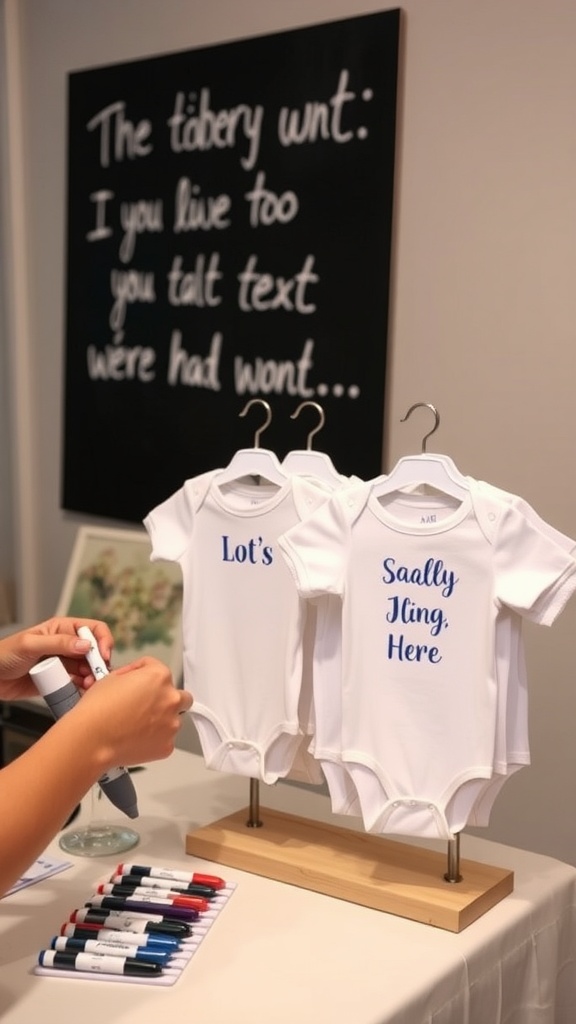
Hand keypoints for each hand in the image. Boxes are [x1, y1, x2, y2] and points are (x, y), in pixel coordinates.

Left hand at [0, 618, 113, 699]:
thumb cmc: (4, 655)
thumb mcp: (30, 645)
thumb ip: (58, 643)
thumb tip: (86, 644)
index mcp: (62, 629)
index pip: (92, 629)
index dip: (102, 640)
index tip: (102, 656)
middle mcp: (66, 644)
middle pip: (94, 651)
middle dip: (98, 663)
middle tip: (97, 676)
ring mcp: (63, 663)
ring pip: (88, 669)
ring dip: (93, 677)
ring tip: (88, 686)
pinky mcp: (60, 679)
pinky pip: (78, 683)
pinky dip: (83, 687)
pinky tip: (82, 691)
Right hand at [72, 656, 192, 766]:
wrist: (91, 738)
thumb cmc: (98, 708)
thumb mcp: (111, 677)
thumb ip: (132, 675)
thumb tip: (135, 680)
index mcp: (159, 677)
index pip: (157, 667)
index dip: (141, 673)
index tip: (133, 681)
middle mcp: (171, 699)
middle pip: (179, 696)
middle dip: (166, 699)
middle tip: (148, 705)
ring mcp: (172, 724)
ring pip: (174, 719)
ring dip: (162, 720)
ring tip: (137, 726)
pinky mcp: (167, 746)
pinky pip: (165, 739)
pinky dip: (155, 739)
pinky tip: (136, 739)